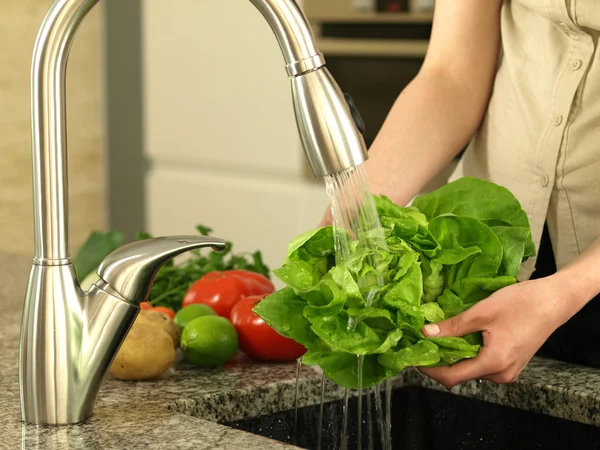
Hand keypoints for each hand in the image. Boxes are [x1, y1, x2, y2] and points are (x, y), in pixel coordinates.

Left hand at [418, 275, 578, 387]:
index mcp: (493, 363)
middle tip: (422, 343)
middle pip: (460, 375)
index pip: (451, 377)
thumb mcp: (482, 312)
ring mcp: (508, 371)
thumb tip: (425, 333)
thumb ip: (453, 326)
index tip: (413, 356)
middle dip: (439, 361)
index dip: (429, 368)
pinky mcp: (511, 364)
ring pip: (471, 370)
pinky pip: (483, 365)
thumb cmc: (521, 303)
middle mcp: (501, 374)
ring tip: (438, 338)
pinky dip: (468, 354)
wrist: (553, 300)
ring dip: (454, 357)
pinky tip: (459, 338)